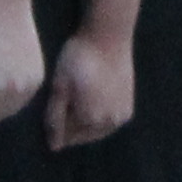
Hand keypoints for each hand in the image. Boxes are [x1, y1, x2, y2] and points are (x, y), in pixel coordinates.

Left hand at [43, 24, 139, 153]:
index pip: (66, 137)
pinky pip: (110, 119)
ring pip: (97, 128)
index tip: (53, 107)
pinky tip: (93, 97)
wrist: (108, 35)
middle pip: (83, 134)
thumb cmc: (78, 58)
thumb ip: (55, 118)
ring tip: (78, 98)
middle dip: (72, 124)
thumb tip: (54, 147)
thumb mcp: (59, 86)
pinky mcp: (129, 105)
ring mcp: (122, 116)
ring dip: (87, 119)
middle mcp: (109, 124)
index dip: (55, 125)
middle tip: (65, 101)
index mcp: (90, 121)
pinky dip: (100, 114)